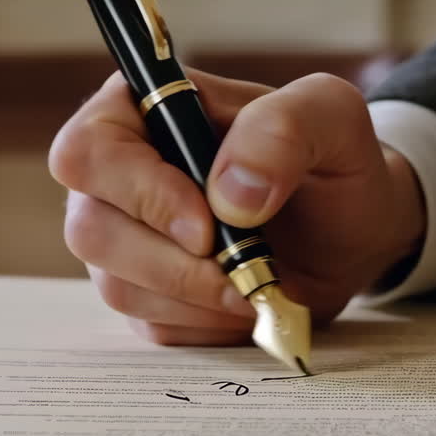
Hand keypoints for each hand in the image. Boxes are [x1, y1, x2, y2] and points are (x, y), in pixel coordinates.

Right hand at [49, 69, 425, 345]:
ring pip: (116, 285)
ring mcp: (121, 237)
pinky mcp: (142, 292)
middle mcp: (116, 174)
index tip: (207, 226)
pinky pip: (149, 326)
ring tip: (259, 280)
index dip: (139, 193)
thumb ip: (283, 130)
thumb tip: (228, 193)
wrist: (349, 231)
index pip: (87, 151)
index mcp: (143, 109)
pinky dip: (207, 323)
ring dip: (197, 296)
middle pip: (89, 229)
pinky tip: (247, 297)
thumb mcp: (331, 119)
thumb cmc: (331, 162)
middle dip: (174, 263)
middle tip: (245, 267)